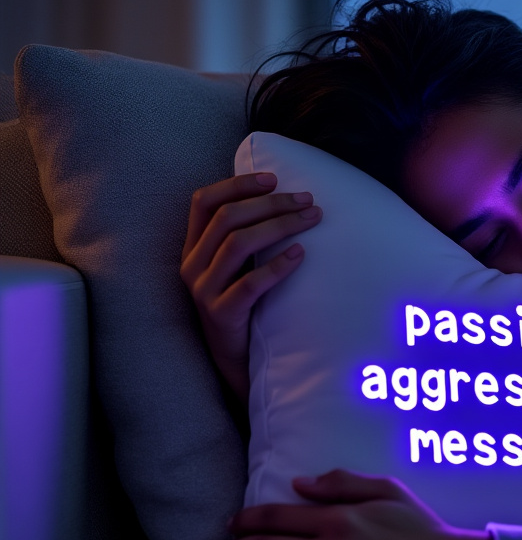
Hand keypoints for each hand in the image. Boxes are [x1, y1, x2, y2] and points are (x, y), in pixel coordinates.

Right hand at [180, 172, 321, 401]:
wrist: (235, 361)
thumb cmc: (244, 305)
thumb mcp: (237, 267)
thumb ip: (245, 236)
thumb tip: (283, 197)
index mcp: (193, 248)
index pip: (203, 201)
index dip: (236, 184)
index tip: (273, 178)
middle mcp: (192, 265)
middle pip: (228, 218)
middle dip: (270, 203)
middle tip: (307, 200)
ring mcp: (204, 292)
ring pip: (238, 244)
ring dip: (280, 226)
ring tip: (311, 219)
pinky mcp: (222, 316)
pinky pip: (250, 284)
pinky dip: (278, 265)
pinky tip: (301, 254)